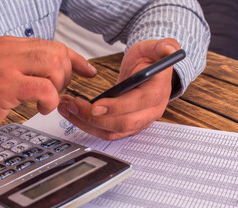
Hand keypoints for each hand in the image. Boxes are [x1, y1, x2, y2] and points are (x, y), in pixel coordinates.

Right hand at [0, 36, 96, 143]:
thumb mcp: (5, 73)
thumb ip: (28, 66)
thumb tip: (59, 69)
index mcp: (10, 45)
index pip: (53, 45)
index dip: (75, 59)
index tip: (87, 70)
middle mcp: (9, 50)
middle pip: (57, 53)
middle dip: (65, 76)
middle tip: (55, 92)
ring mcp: (6, 66)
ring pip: (53, 67)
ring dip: (57, 88)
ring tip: (45, 101)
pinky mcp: (5, 85)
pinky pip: (44, 88)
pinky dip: (50, 101)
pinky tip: (40, 108)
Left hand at [58, 38, 180, 139]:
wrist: (147, 73)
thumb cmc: (149, 61)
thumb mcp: (155, 48)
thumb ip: (163, 46)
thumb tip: (170, 48)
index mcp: (156, 94)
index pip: (137, 105)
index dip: (116, 107)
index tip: (96, 105)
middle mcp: (148, 113)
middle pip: (122, 124)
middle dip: (94, 118)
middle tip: (73, 106)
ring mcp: (137, 122)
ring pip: (110, 132)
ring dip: (85, 123)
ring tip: (67, 109)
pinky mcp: (125, 126)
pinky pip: (105, 132)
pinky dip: (87, 125)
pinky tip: (73, 113)